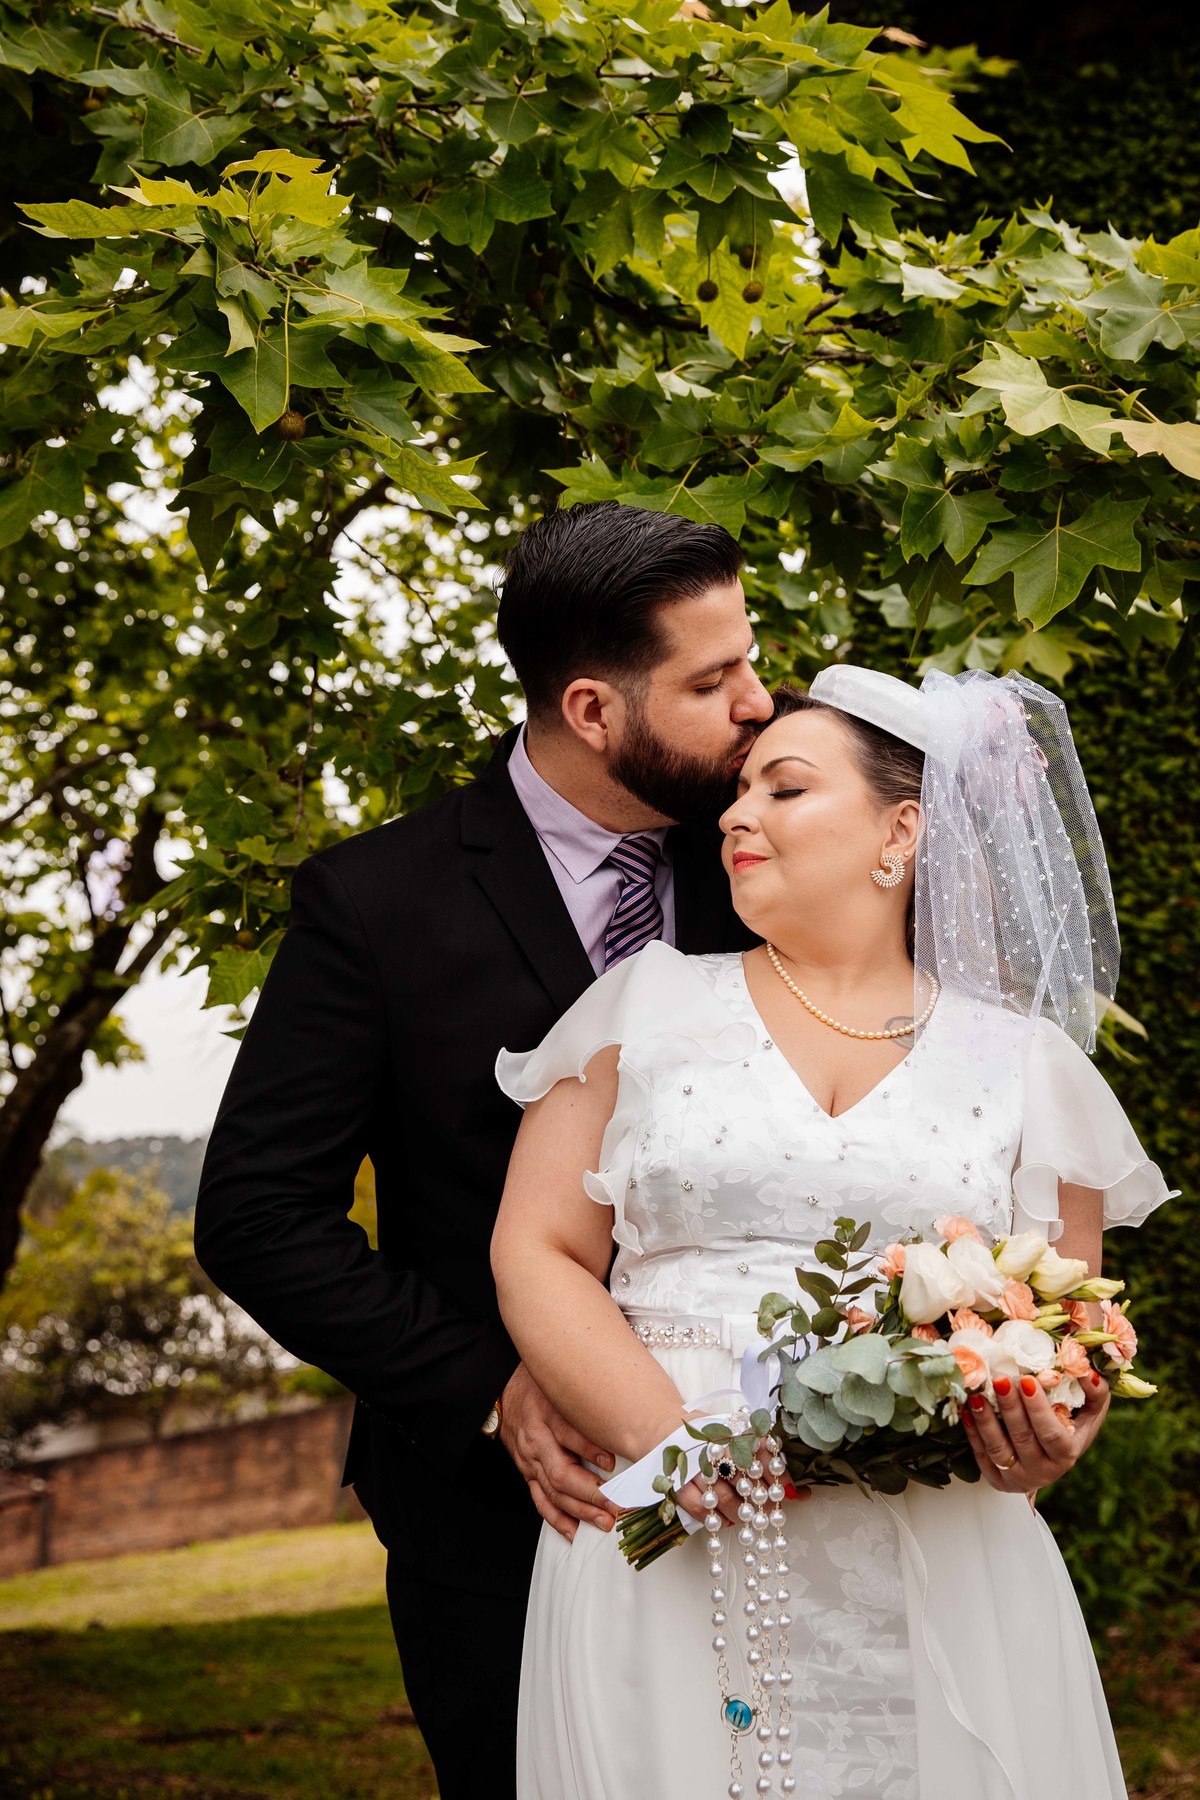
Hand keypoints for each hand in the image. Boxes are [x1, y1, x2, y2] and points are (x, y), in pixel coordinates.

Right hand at [499, 1363, 621, 1542]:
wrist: (502, 1391)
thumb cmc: (540, 1384)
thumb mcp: (562, 1384)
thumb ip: (588, 1397)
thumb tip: (624, 1410)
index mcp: (547, 1413)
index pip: (568, 1432)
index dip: (590, 1449)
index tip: (612, 1462)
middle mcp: (536, 1440)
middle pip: (561, 1472)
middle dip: (590, 1493)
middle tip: (615, 1504)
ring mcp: (529, 1460)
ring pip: (553, 1491)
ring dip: (579, 1511)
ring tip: (604, 1521)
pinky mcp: (526, 1472)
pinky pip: (540, 1500)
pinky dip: (557, 1519)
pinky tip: (574, 1531)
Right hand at [676, 1441, 810, 1529]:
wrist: (667, 1427)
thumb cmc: (712, 1436)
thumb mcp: (741, 1437)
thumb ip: (770, 1463)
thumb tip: (804, 1494)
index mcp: (734, 1429)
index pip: (764, 1453)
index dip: (781, 1477)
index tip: (791, 1493)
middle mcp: (716, 1446)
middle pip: (747, 1480)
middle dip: (763, 1501)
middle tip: (769, 1510)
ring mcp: (695, 1467)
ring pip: (724, 1499)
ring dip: (741, 1513)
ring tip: (748, 1515)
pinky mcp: (679, 1483)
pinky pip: (700, 1509)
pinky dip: (716, 1520)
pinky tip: (726, 1520)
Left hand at [962, 1370, 1110, 1496]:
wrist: (1048, 1457)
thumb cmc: (1070, 1425)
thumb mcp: (1089, 1411)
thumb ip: (1094, 1392)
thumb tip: (1088, 1372)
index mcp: (1066, 1455)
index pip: (1052, 1435)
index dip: (1039, 1409)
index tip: (1026, 1379)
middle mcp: (1043, 1472)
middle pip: (1023, 1439)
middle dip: (1010, 1407)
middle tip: (999, 1379)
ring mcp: (1018, 1478)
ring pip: (998, 1450)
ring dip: (985, 1421)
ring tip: (977, 1395)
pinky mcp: (996, 1479)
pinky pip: (981, 1456)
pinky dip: (972, 1432)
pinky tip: (966, 1410)